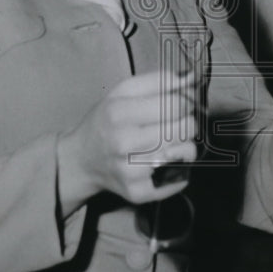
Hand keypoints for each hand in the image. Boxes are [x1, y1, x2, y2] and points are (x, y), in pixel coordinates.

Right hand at [57, 70, 197, 214]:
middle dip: (186, 122)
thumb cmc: (106, 121)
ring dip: (184, 145)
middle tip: (175, 123)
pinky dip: (180, 168)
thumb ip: (158, 81)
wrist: (81, 160)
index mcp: (119, 112)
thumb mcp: (122, 92)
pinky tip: (165, 161)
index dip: (186, 101)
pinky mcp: (138, 192)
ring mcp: (131, 171)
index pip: (176, 104)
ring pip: (186, 153)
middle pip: (185, 128)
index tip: (180, 103)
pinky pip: (180, 178)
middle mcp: (124, 143)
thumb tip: (191, 79)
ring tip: (169, 142)